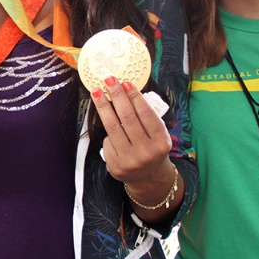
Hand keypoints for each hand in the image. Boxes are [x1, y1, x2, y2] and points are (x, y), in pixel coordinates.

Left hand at [90, 76, 176, 207]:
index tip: (125, 82)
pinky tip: (107, 121)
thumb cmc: (152, 148)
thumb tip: (126, 90)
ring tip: (97, 92)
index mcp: (161, 142)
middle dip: (117, 96)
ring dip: (103, 106)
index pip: (145, 114)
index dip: (134, 96)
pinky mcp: (115, 166)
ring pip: (112, 127)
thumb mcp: (158, 135)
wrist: (148, 178)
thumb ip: (147, 117)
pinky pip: (107, 141)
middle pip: (127, 117)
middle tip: (109, 80)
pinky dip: (108, 130)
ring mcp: (129, 161)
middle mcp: (146, 152)